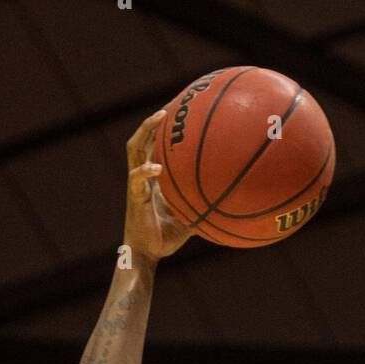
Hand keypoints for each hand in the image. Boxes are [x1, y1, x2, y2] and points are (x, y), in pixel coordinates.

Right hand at [123, 112, 192, 263]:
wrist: (148, 254)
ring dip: (145, 131)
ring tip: (160, 117)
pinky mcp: (134, 198)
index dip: (161, 131)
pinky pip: (136, 179)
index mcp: (153, 179)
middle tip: (170, 108)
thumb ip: (203, 207)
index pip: (153, 148)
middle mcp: (143, 177)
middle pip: (141, 140)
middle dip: (152, 122)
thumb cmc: (167, 238)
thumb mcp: (191, 219)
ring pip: (134, 150)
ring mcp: (136, 185)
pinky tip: (156, 168)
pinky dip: (145, 171)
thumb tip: (230, 205)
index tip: (177, 114)